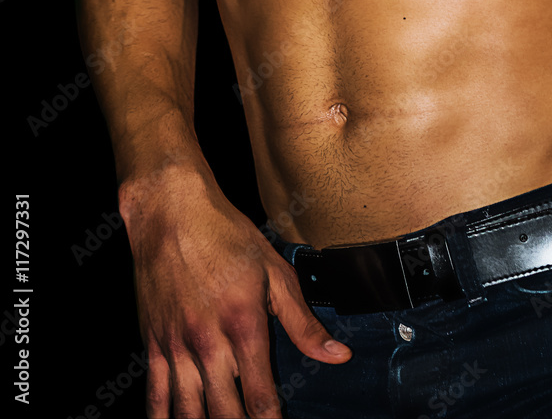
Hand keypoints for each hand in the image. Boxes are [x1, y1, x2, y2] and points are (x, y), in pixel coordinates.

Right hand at [120, 166, 350, 417]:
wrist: (172, 214)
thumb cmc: (227, 236)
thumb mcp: (275, 272)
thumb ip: (303, 322)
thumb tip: (337, 355)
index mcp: (243, 324)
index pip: (260, 393)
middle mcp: (208, 341)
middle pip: (223, 411)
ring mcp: (177, 345)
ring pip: (187, 410)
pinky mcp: (153, 342)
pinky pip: (155, 395)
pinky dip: (162, 418)